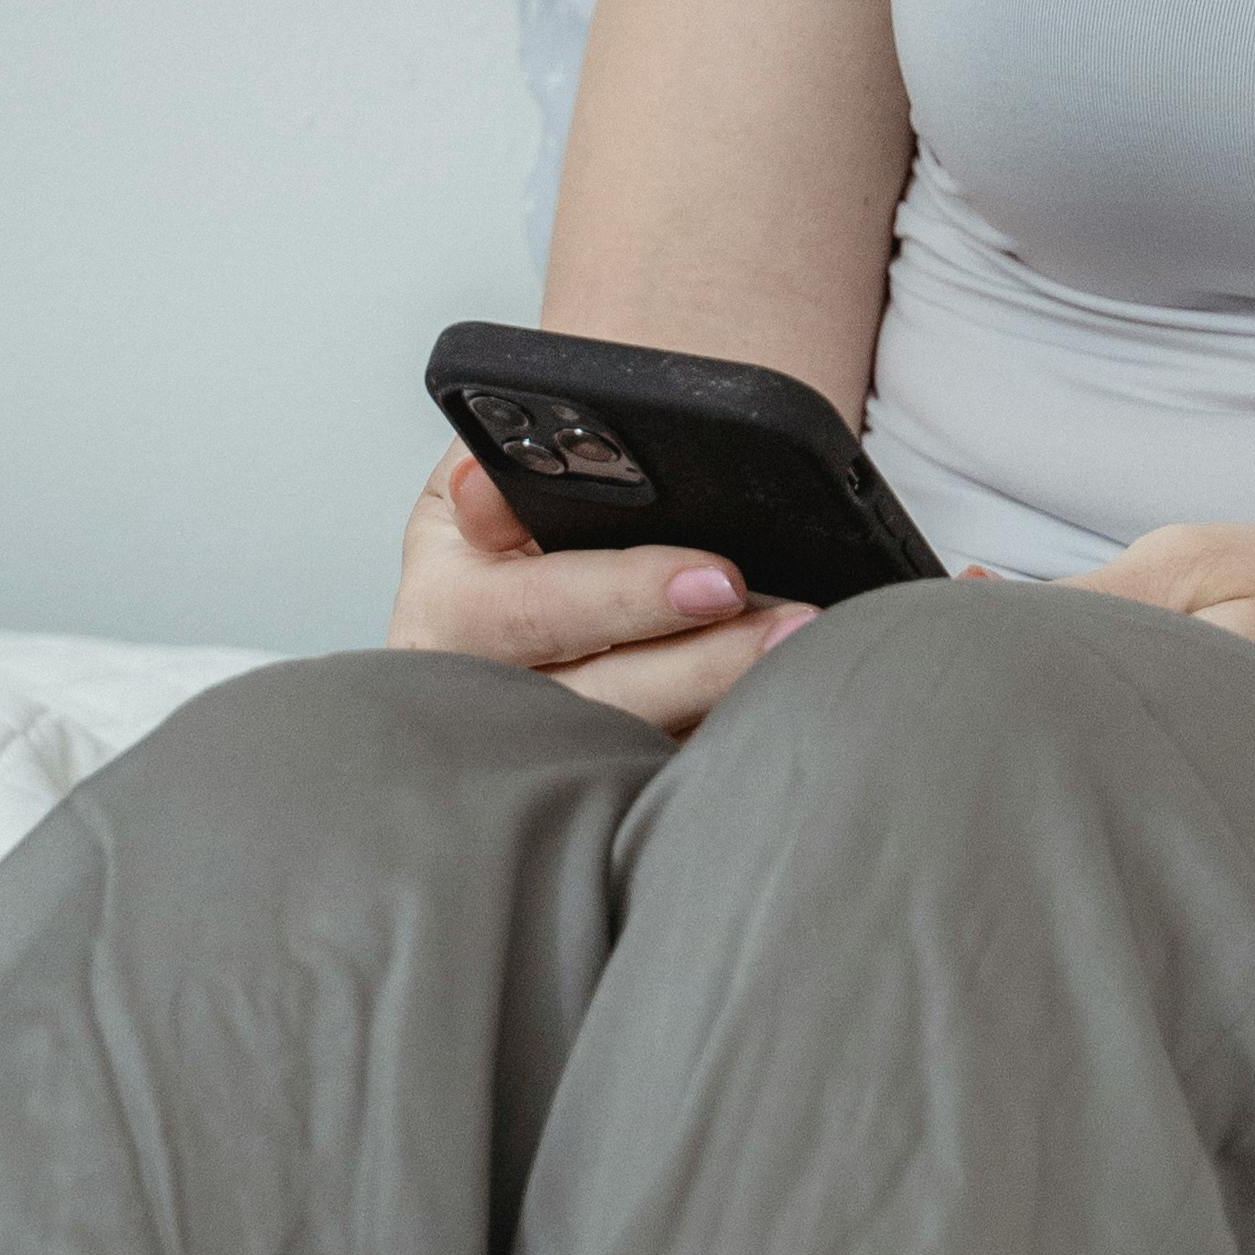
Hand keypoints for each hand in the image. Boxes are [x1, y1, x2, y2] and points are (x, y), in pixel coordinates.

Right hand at [388, 444, 817, 732]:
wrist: (505, 603)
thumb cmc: (496, 538)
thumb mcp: (477, 489)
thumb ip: (496, 472)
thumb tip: (485, 479)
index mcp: (449, 609)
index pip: (533, 609)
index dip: (626, 596)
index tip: (717, 578)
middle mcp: (485, 697)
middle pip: (602, 699)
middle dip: (706, 661)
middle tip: (791, 623)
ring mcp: (542, 752)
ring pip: (639, 746)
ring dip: (728, 699)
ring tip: (805, 653)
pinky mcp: (595, 781)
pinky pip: (662, 771)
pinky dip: (722, 737)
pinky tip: (780, 706)